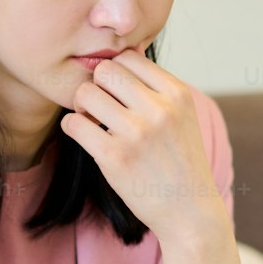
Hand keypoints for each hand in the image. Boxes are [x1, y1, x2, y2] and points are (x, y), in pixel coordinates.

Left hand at [59, 50, 224, 241]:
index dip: (116, 71)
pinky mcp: (114, 158)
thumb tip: (126, 52)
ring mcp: (137, 133)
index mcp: (177, 94)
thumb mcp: (183, 117)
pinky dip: (72, 126)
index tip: (115, 91)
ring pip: (86, 93)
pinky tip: (83, 134)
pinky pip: (74, 123)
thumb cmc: (180, 162)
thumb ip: (157, 88)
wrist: (189, 211)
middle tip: (100, 106)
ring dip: (82, 105)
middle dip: (97, 85)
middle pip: (105, 71)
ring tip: (92, 121)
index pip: (130, 57)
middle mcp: (159, 109)